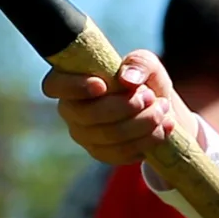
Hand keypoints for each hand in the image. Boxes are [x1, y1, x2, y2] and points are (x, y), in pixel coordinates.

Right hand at [41, 49, 200, 164]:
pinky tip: (164, 125)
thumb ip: (139, 63)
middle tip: (150, 96)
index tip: (102, 84)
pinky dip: (147, 139)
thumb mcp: (147, 63)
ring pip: (108, 135)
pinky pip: (121, 153)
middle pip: (87, 115)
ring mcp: (84, 135)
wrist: (158, 108)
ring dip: (141, 122)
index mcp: (72, 80)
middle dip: (124, 106)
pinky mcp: (102, 153)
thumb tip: (127, 79)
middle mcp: (72, 110)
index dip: (74, 87)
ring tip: (162, 109)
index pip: (54, 85)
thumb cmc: (144, 79)